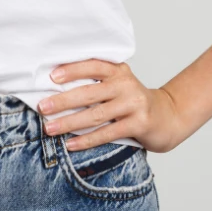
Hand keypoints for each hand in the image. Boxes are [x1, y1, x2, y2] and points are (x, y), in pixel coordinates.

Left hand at [38, 60, 192, 152]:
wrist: (168, 117)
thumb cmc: (132, 101)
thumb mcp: (118, 84)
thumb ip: (96, 83)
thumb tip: (54, 89)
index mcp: (119, 71)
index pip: (93, 65)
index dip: (72, 70)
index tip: (52, 77)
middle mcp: (127, 85)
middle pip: (89, 93)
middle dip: (63, 101)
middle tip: (43, 107)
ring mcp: (134, 105)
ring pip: (95, 115)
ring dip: (69, 123)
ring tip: (50, 128)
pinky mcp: (139, 124)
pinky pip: (107, 133)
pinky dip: (86, 140)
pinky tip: (70, 144)